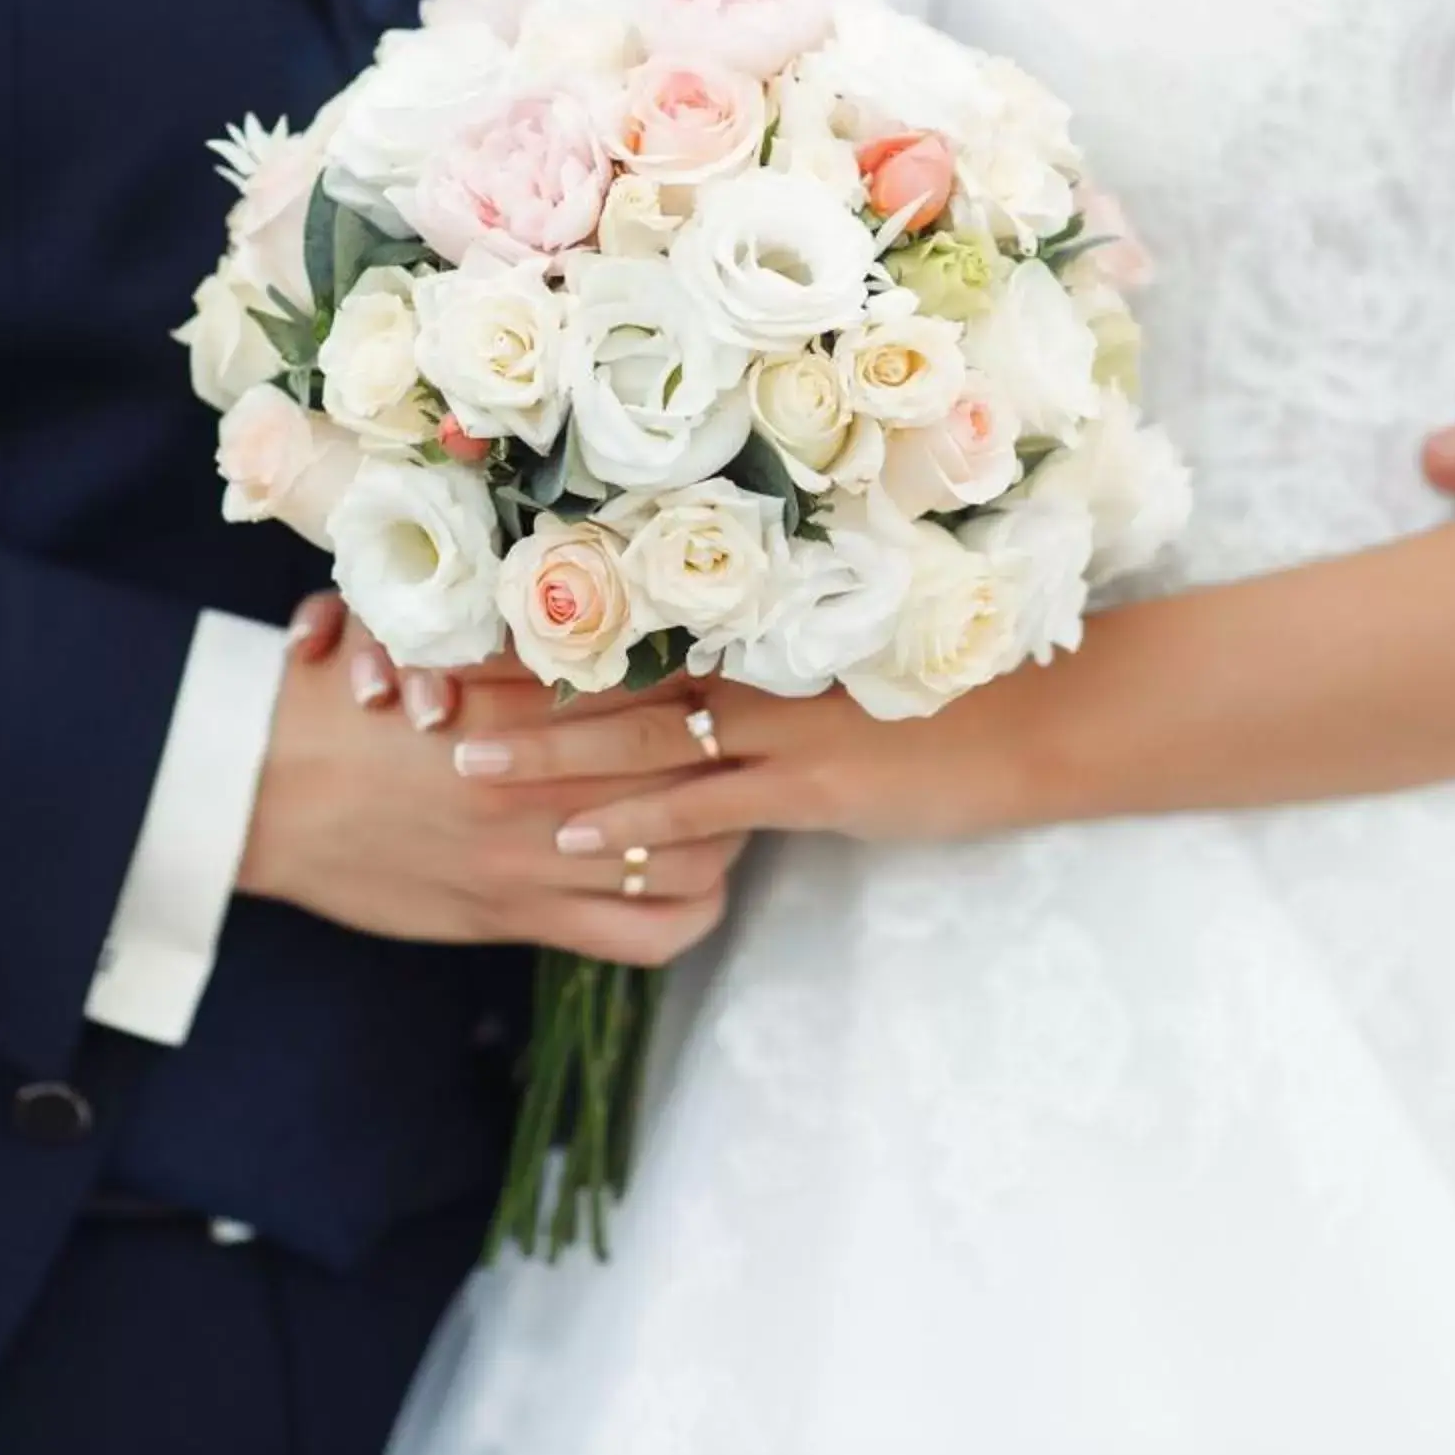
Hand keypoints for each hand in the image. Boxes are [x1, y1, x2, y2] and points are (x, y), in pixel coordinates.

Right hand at [239, 610, 740, 967]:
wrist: (260, 791)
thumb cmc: (332, 706)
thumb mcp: (422, 643)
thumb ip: (504, 640)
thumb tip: (562, 612)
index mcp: (529, 700)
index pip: (660, 690)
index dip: (708, 682)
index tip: (731, 674)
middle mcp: (547, 777)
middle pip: (691, 765)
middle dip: (731, 751)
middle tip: (753, 740)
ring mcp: (539, 854)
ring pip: (689, 851)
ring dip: (725, 830)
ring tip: (736, 809)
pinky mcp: (520, 916)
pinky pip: (645, 935)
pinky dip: (688, 913)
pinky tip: (698, 889)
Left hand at [424, 675, 1049, 863]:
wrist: (1035, 722)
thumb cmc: (942, 687)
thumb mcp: (842, 656)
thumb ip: (763, 657)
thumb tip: (691, 662)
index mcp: (755, 627)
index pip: (624, 621)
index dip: (538, 629)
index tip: (458, 628)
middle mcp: (753, 664)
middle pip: (607, 671)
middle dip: (510, 684)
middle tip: (418, 689)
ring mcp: (780, 723)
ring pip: (637, 735)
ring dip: (544, 751)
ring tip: (458, 760)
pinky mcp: (809, 785)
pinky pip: (703, 803)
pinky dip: (633, 818)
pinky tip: (569, 833)